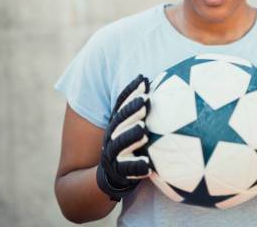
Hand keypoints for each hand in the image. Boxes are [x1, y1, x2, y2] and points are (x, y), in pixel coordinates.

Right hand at [96, 74, 151, 200]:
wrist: (107, 177)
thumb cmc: (126, 145)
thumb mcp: (127, 125)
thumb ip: (136, 108)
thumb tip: (149, 79)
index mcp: (115, 123)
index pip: (121, 104)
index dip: (131, 92)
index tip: (144, 79)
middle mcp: (112, 136)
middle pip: (121, 121)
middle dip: (132, 109)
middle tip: (145, 100)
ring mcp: (114, 154)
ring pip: (122, 143)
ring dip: (132, 135)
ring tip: (143, 130)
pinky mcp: (120, 172)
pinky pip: (128, 170)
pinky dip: (137, 167)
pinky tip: (147, 165)